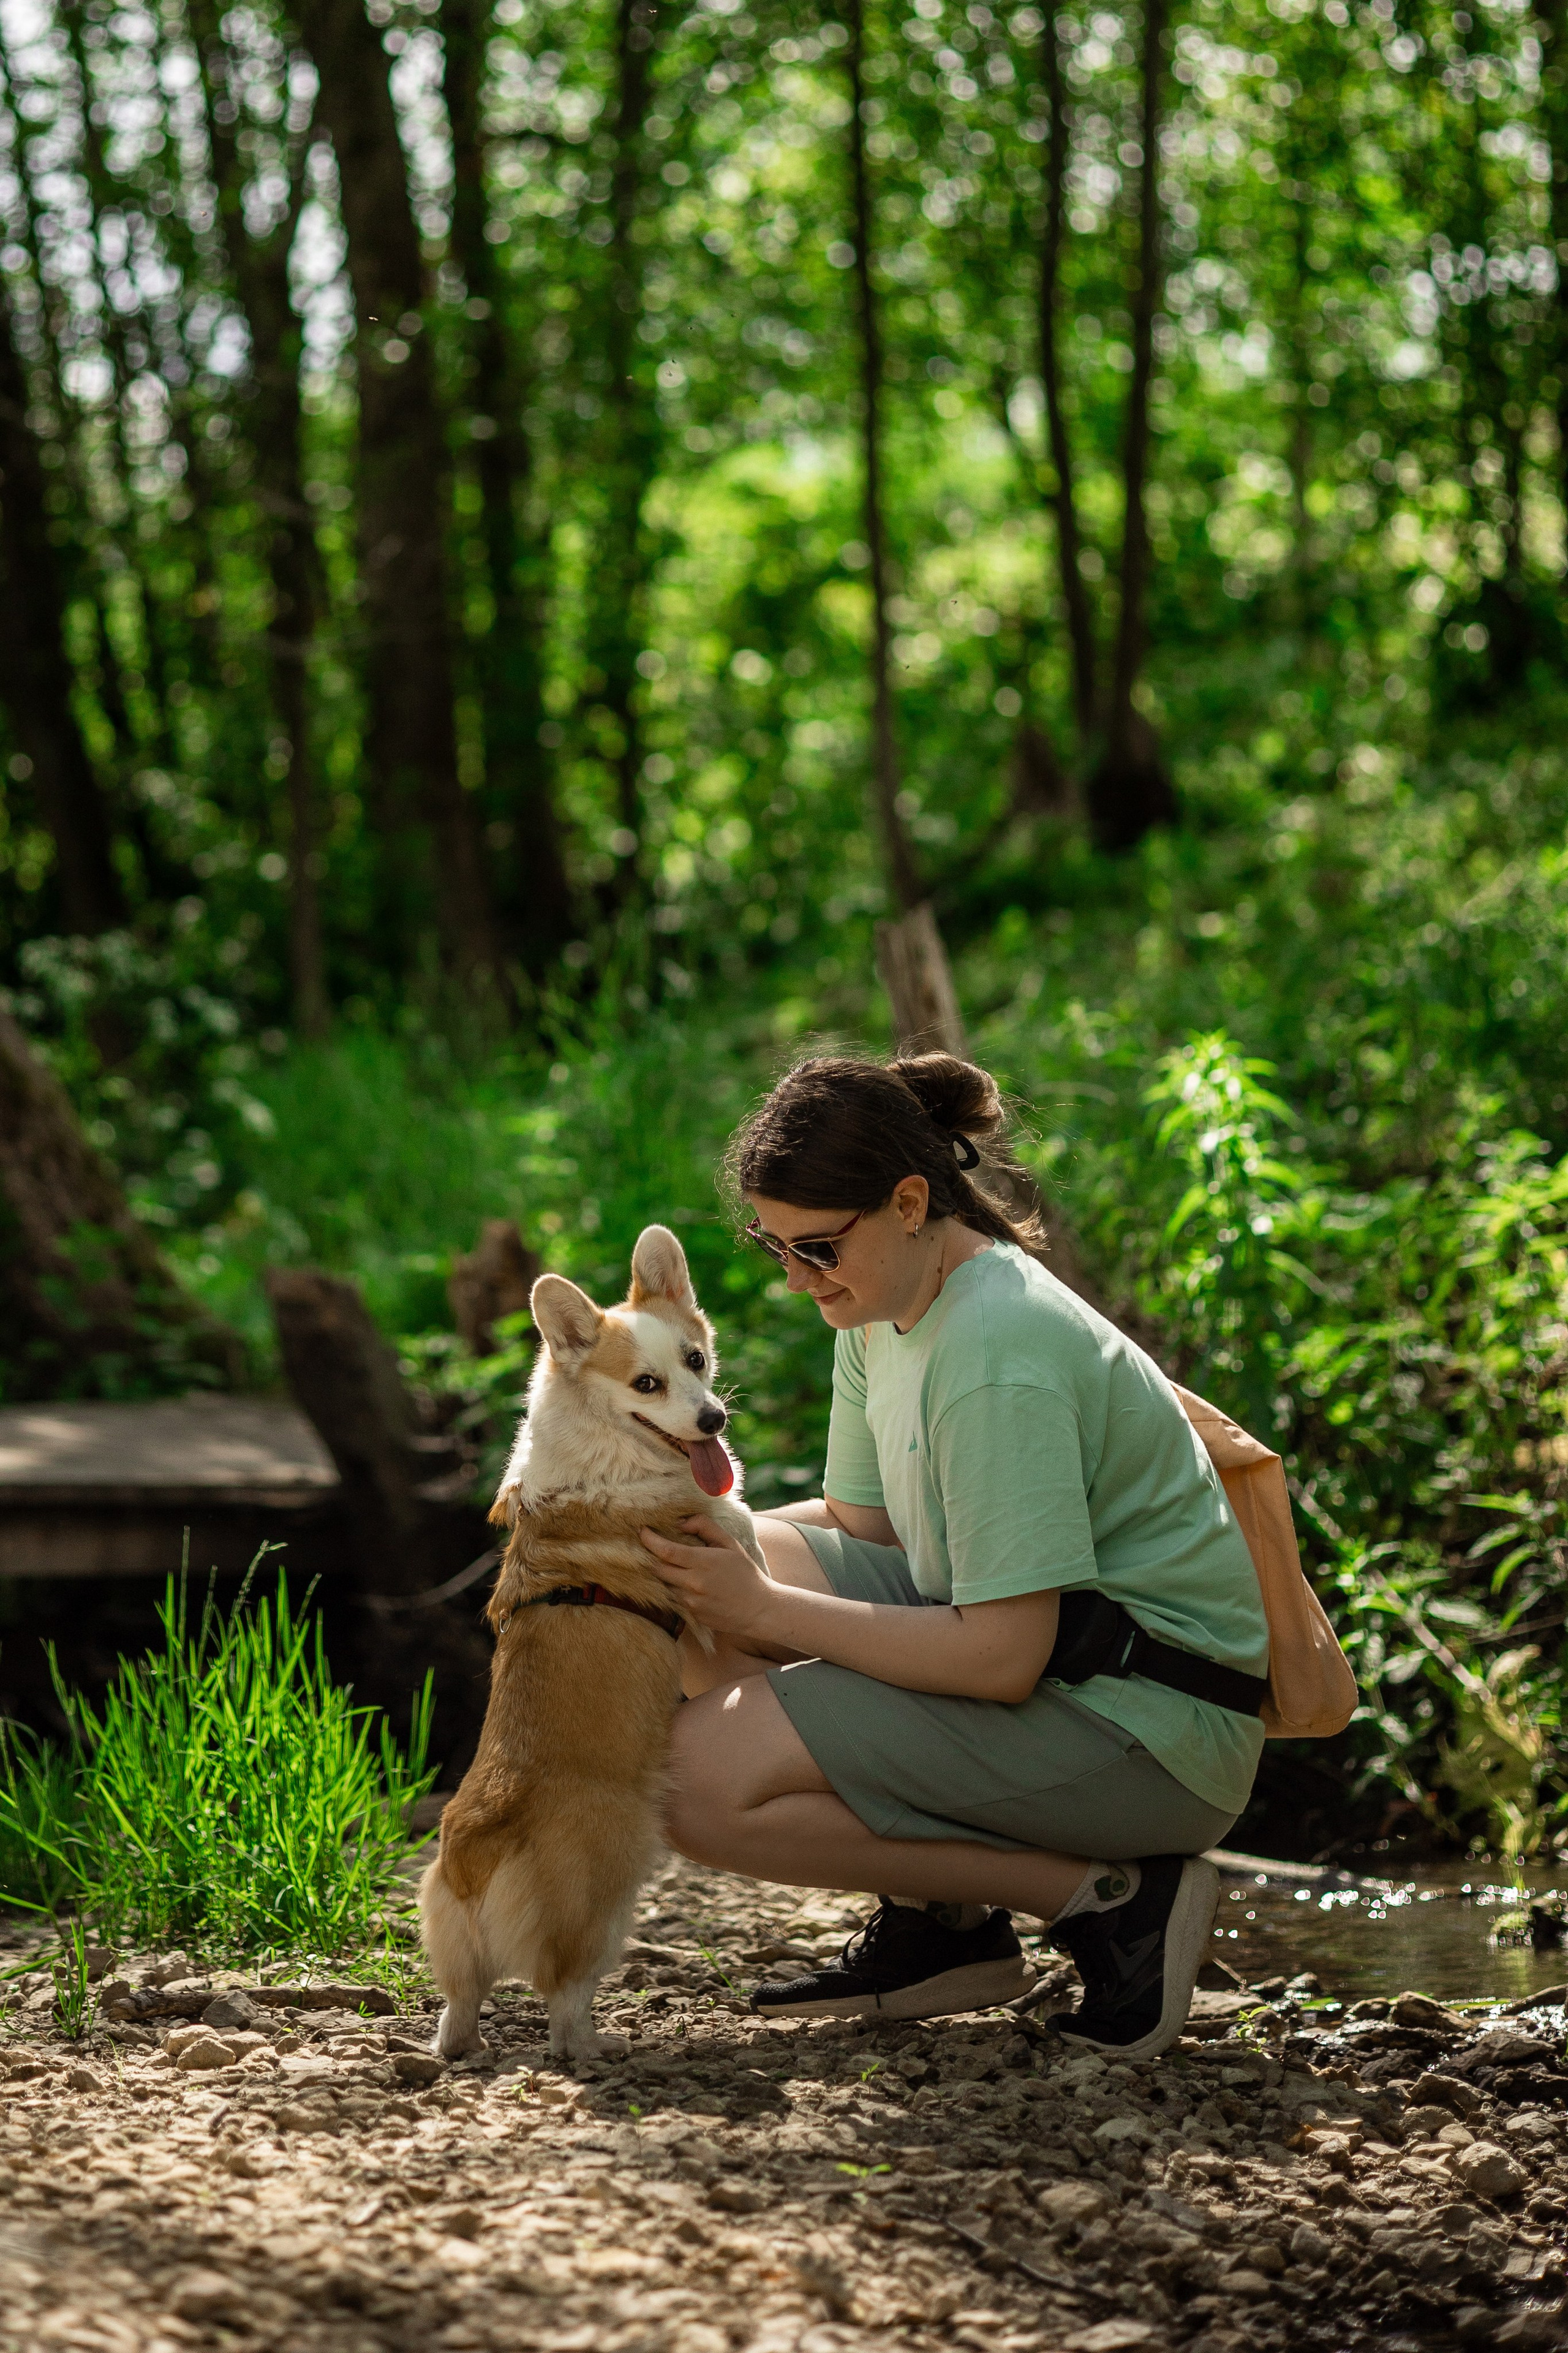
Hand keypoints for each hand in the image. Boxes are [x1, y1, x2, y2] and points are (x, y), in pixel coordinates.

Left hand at [639, 1516, 775, 1642]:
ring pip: (664, 1584)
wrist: (760, 1610)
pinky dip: (674, 1588)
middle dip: (651, 1557)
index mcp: (704, 1562)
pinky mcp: (692, 1616)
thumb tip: (680, 1522)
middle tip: (650, 1547)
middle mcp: (694, 1584)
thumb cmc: (746, 1573)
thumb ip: (705, 1527)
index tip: (641, 1530)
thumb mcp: (730, 1544)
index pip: (666, 1550)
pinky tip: (684, 1582)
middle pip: (657, 1569)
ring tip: (670, 1564)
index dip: (649, 1540)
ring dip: (663, 1574)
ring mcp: (691, 1602)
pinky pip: (674, 1599)